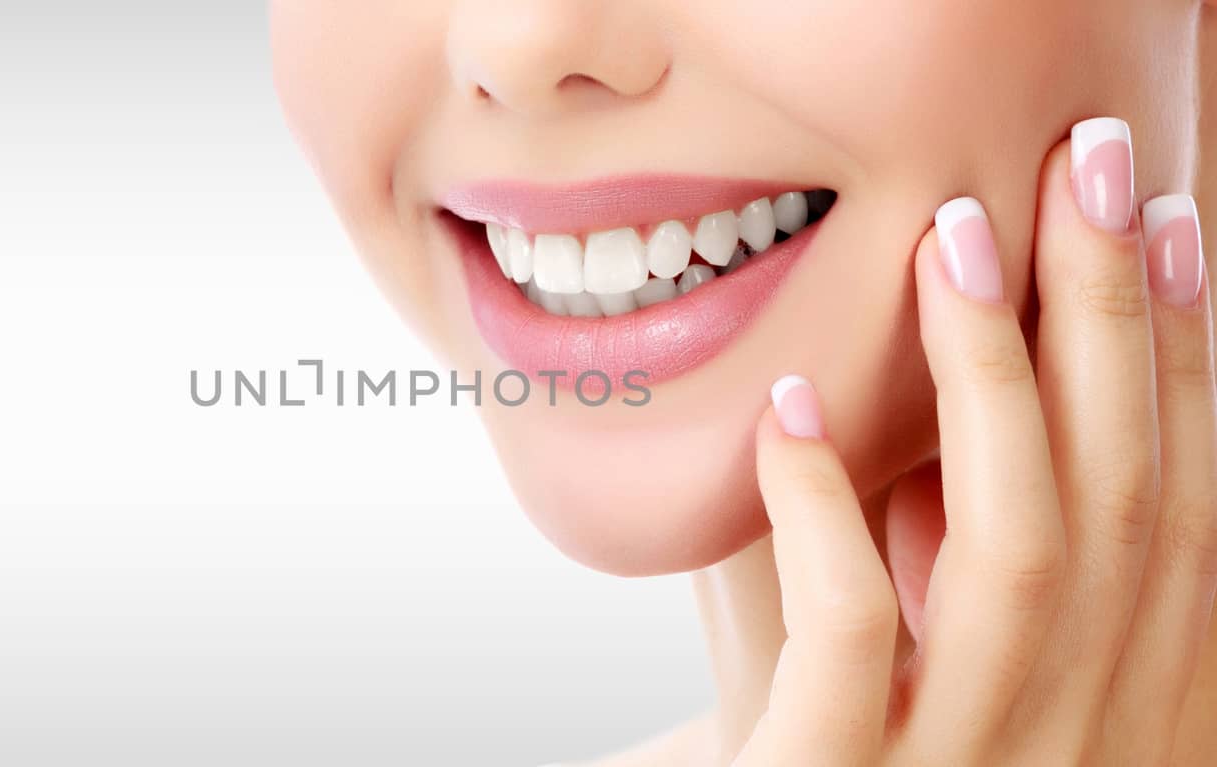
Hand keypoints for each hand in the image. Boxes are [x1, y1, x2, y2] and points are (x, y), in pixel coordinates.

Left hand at [741, 120, 1214, 765]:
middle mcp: (1076, 750)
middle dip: (1118, 323)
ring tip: (953, 237)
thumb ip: (945, 573)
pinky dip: (824, 513)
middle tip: (1088, 165)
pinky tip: (790, 408)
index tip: (1170, 221)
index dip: (1186, 363)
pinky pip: (853, 643)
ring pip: (1019, 558)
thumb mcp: (921, 677)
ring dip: (995, 383)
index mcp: (1120, 720)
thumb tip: (940, 414)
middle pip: (1119, 508)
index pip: (1174, 515)